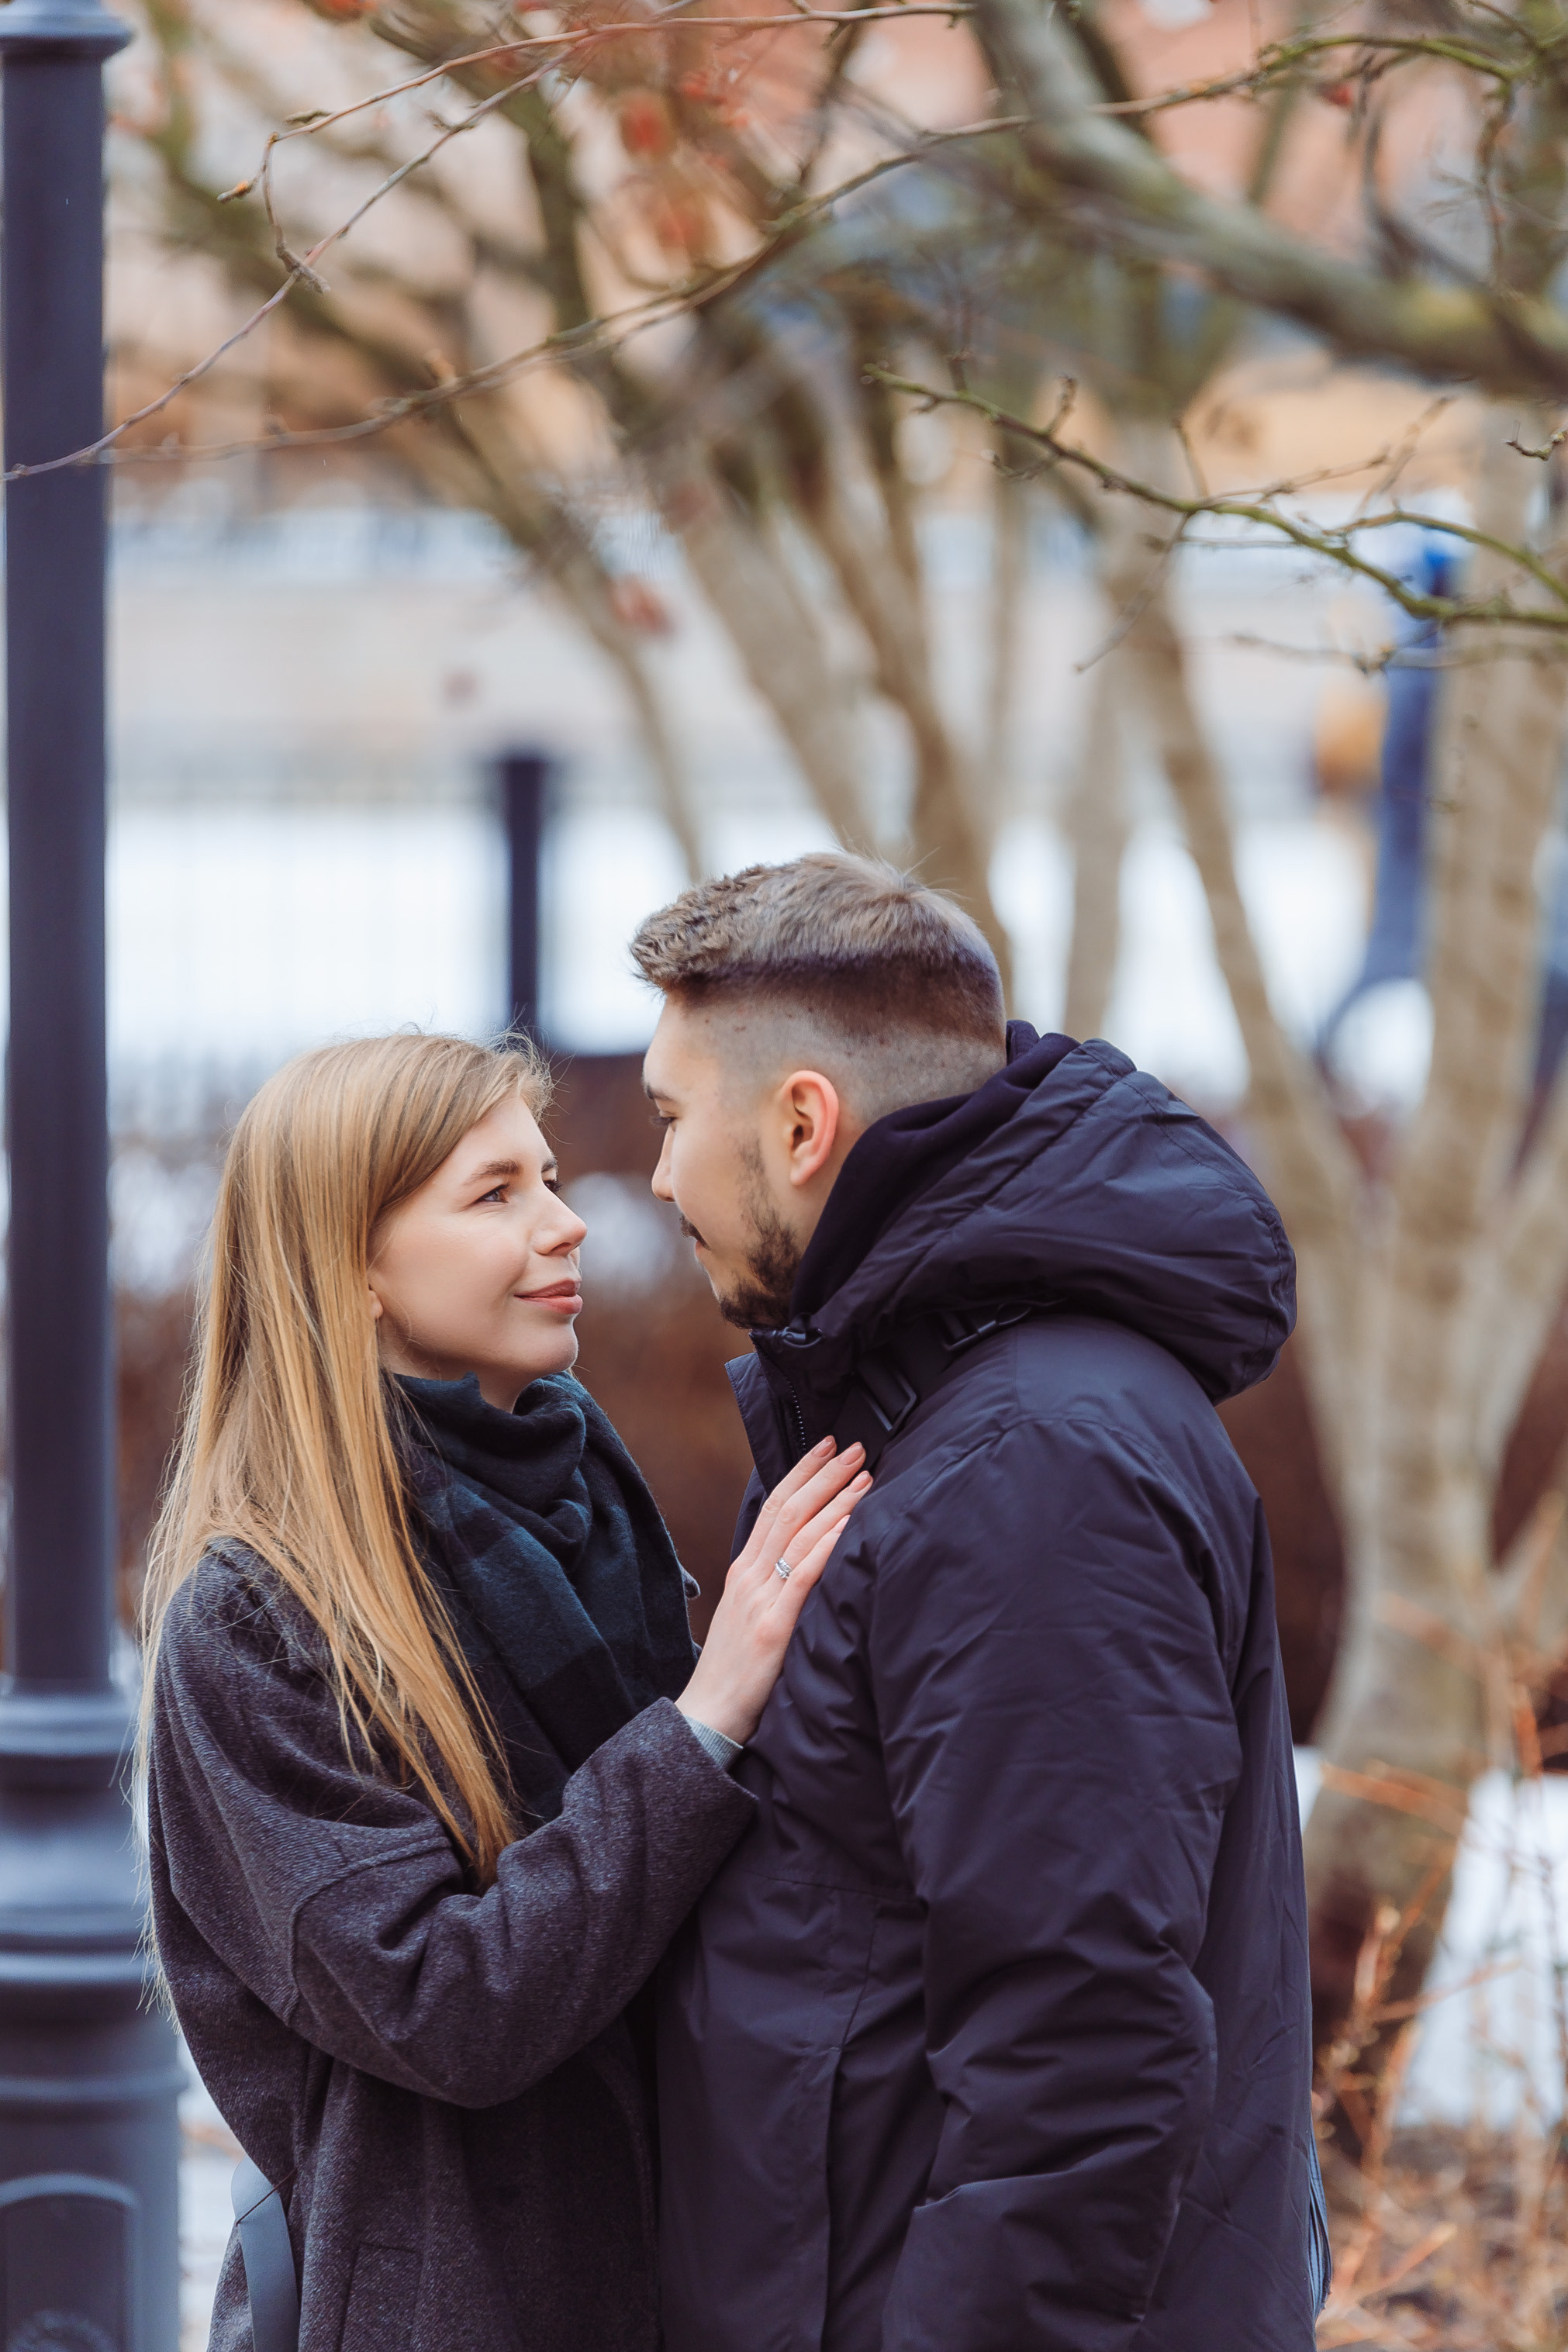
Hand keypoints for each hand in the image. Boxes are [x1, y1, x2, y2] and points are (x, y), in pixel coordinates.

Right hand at [678, 1439, 870, 1747]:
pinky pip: (804, 1575)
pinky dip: (828, 1544)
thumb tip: (807, 1561)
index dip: (801, 1472)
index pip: (773, 1506)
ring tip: (864, 1474)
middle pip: (788, 1510)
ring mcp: (760, 1600)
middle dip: (824, 1474)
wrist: (708, 1716)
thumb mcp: (750, 1617)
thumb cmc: (735, 1672)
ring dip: (834, 1500)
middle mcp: (750, 1577)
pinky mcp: (774, 1628)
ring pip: (798, 1534)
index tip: (825, 1447)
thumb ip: (773, 1587)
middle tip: (855, 1446)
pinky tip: (849, 1523)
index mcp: (743, 1571)